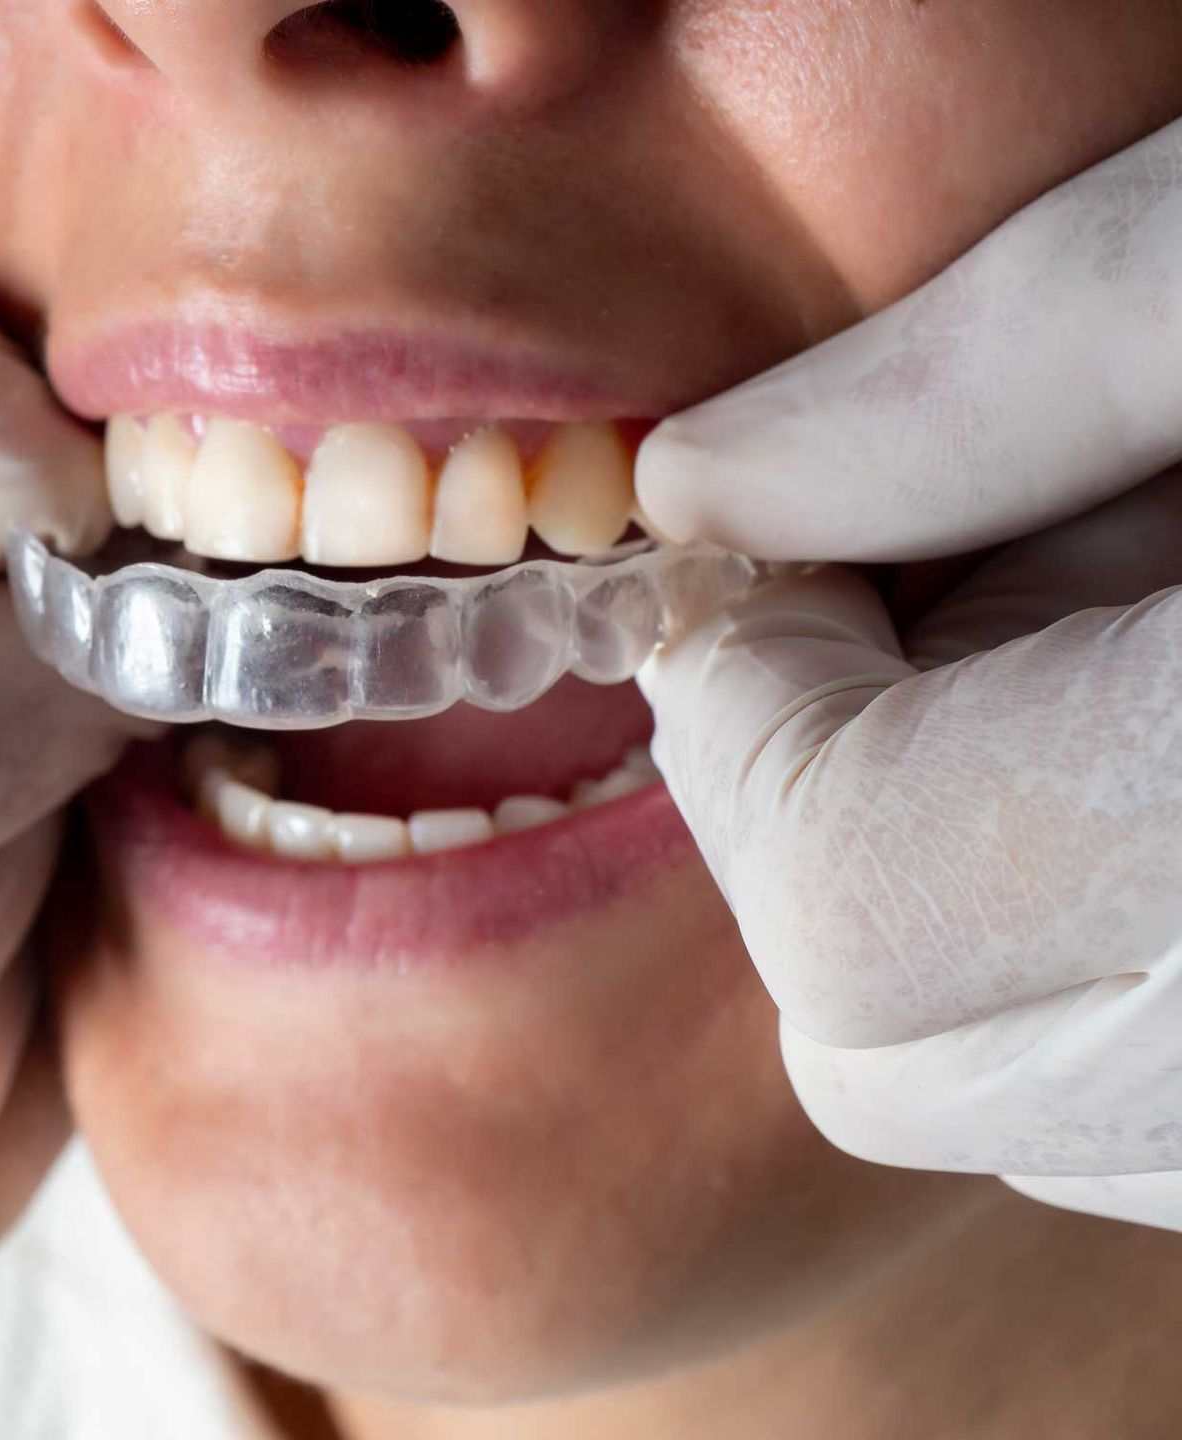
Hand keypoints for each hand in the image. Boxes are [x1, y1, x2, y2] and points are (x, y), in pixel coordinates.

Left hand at [633, 116, 1181, 1229]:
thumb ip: (971, 386)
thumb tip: (710, 487)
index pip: (845, 892)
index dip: (753, 707)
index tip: (777, 551)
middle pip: (884, 1035)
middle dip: (832, 797)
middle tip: (942, 579)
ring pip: (999, 1092)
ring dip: (958, 872)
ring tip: (1132, 643)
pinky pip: (1141, 1110)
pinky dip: (1092, 942)